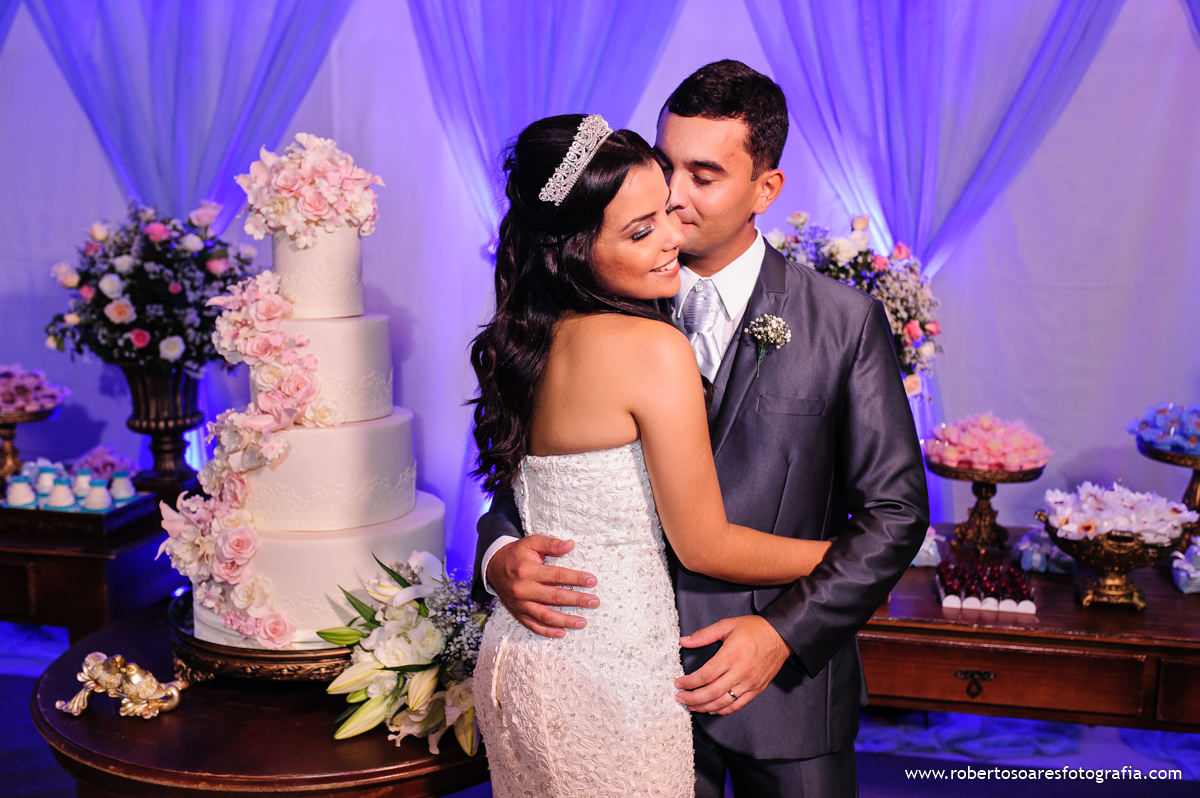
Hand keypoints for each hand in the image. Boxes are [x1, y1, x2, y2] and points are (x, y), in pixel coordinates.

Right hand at [486, 535, 598, 637]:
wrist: (493, 567)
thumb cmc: (516, 554)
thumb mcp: (531, 543)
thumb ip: (550, 543)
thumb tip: (570, 544)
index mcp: (528, 570)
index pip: (557, 575)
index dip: (576, 578)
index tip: (592, 581)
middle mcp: (523, 589)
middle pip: (555, 597)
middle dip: (577, 600)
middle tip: (594, 601)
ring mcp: (520, 604)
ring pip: (546, 615)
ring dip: (566, 620)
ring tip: (583, 622)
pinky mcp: (518, 613)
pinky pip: (533, 625)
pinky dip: (547, 631)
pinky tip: (562, 633)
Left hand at [675, 615, 789, 714]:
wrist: (781, 635)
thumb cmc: (754, 628)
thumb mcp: (727, 625)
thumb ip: (704, 634)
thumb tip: (684, 641)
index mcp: (731, 655)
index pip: (705, 675)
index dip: (689, 682)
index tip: (678, 683)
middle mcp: (740, 672)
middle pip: (711, 692)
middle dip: (693, 698)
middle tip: (680, 699)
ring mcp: (750, 683)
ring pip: (723, 702)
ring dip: (705, 707)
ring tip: (692, 706)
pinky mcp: (757, 689)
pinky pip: (738, 705)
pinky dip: (723, 710)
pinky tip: (712, 709)